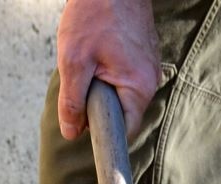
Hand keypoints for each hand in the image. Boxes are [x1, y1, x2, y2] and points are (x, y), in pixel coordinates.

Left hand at [56, 0, 161, 140]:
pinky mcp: (143, 56)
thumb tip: (71, 132)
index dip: (101, 133)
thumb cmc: (95, 14)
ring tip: (89, 60)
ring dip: (100, 86)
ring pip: (121, 93)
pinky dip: (106, 71)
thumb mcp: (74, 61)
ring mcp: (149, 67)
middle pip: (122, 113)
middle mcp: (150, 80)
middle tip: (80, 80)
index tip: (84, 123)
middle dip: (98, 105)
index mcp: (138, 87)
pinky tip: (97, 51)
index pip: (124, 131)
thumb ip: (72, 101)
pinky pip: (124, 76)